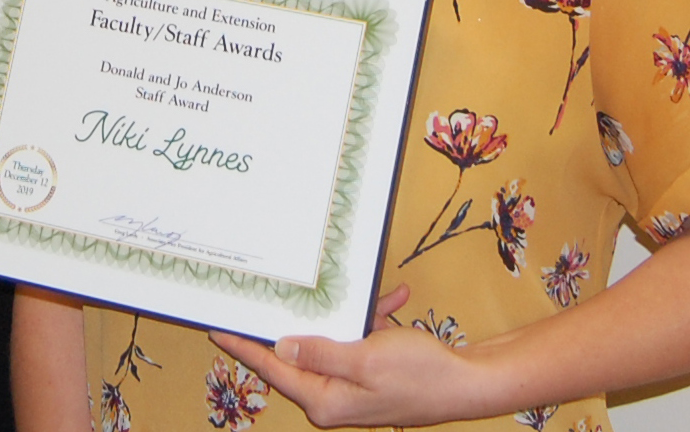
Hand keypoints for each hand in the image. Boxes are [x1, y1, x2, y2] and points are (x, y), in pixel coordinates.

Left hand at [211, 286, 493, 428]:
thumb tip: (280, 348)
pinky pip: (361, 340)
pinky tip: (394, 298)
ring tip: (362, 292)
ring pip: (333, 339)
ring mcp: (354, 384)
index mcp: (326, 398)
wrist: (471, 383)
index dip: (245, 346)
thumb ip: (321, 353)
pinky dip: (373, 317)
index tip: (218, 327)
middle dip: (294, 319)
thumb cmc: (420, 373)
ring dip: (348, 314)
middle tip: (269, 291)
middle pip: (299, 352)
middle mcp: (335, 395)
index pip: (274, 368)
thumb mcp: (366, 358)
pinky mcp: (372, 373)